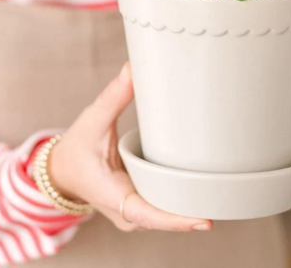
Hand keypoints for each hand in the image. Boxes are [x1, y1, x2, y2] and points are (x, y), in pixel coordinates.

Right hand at [48, 63, 212, 232]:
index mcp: (114, 196)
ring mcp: (135, 212)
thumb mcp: (92, 120)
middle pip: (167, 217)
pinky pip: (164, 206)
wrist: (62, 169)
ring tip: (222, 189)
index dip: (176, 220)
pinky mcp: (140, 203)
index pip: (148, 215)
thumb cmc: (75, 150)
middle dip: (195, 209)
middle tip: (228, 191)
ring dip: (192, 205)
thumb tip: (133, 69)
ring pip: (168, 214)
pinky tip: (202, 186)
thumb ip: (114, 96)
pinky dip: (182, 199)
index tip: (205, 221)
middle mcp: (127, 212)